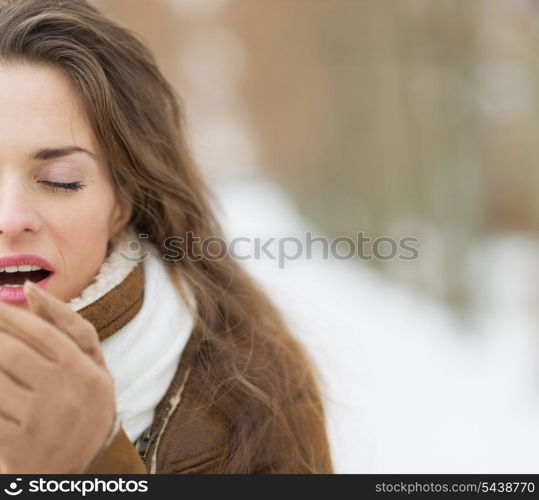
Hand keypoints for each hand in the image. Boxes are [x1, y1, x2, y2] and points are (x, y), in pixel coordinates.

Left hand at [0, 280, 115, 472]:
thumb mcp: (90, 366)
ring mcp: (40, 421)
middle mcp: (66, 393)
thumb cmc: (83, 405)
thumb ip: (67, 326)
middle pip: (11, 353)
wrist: (74, 469)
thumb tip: (29, 288)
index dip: (10, 315)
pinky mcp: (17, 445)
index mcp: (85, 370)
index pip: (42, 332)